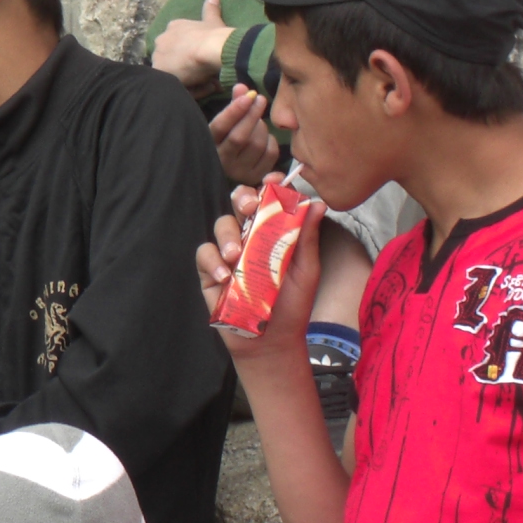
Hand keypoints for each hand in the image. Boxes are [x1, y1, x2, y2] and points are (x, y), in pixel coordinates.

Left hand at [153, 0, 233, 91]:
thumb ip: (210, 9)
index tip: (201, 59)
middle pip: (171, 57)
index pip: (176, 42)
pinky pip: (171, 83)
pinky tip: (199, 88)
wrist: (210, 47)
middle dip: (184, 66)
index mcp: (173, 27)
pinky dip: (186, 87)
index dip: (188, 52)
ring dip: (185, 78)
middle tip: (203, 73)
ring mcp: (158, 55)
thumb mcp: (212, 20)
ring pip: (171, 71)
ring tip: (204, 82)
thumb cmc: (213, 34)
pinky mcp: (158, 70)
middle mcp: (161, 39)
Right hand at [196, 189, 323, 361]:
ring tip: (237, 256)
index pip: (268, 201)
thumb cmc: (292, 305)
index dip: (268, 188)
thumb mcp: (306, 270)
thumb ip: (307, 237)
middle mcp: (249, 237)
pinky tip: (226, 276)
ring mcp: (228, 253)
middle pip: (239, 205)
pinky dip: (213, 262)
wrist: (272, 340)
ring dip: (228, 236)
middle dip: (243, 199)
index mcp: (273, 232)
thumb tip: (318, 203)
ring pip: (221, 226)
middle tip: (250, 208)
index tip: (273, 181)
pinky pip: (204, 254)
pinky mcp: (210, 271)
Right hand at [211, 85, 280, 186]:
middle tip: (260, 99)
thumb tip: (242, 87)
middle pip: (240, 137)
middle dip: (252, 115)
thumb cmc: (227, 138)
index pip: (220, 127)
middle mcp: (221, 162)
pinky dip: (271, 141)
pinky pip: (270, 154)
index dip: (235, 110)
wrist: (231, 167)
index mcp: (208, 145)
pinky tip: (265, 138)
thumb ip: (234, 104)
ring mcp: (238, 172)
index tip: (248, 95)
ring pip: (256, 144)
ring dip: (261, 128)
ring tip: (258, 122)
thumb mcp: (226, 121)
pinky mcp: (255, 177)